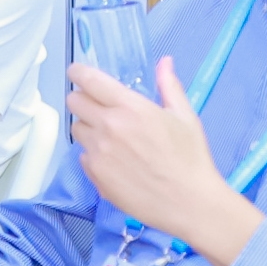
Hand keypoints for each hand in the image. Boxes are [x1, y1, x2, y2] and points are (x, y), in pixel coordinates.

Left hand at [67, 58, 260, 265]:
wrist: (191, 204)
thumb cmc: (191, 159)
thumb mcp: (185, 117)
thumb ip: (169, 86)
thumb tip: (164, 62)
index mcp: (129, 108)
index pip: (87, 79)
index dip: (78, 72)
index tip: (78, 72)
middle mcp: (108, 126)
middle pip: (74, 101)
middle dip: (84, 100)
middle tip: (101, 108)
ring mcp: (98, 151)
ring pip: (77, 128)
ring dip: (89, 128)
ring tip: (113, 139)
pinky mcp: (94, 174)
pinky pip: (83, 155)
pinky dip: (94, 154)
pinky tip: (116, 162)